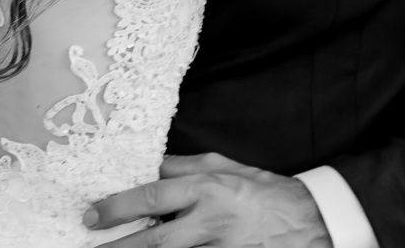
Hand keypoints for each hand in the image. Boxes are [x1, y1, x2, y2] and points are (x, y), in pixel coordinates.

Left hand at [83, 152, 334, 247]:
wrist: (313, 223)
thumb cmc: (265, 191)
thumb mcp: (225, 166)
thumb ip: (184, 166)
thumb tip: (148, 165)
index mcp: (207, 190)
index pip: (153, 198)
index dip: (118, 207)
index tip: (91, 215)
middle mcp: (211, 223)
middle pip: (155, 243)